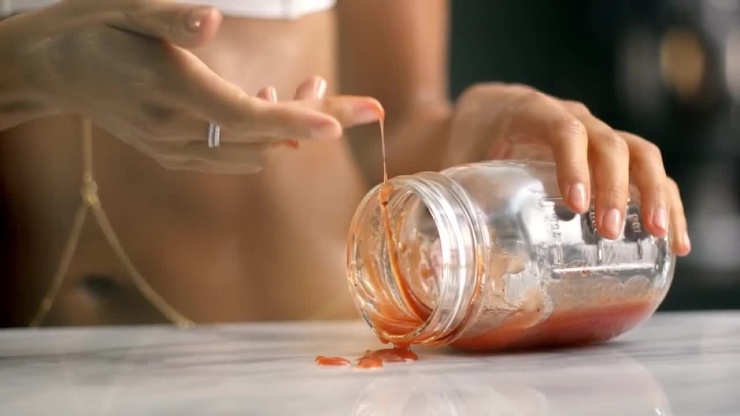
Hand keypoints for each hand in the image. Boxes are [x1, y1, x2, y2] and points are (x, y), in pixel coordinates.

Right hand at [9, 0, 379, 172]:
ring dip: (288, 122)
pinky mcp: (174, 152)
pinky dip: (260, 132)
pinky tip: (263, 99)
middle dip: (315, 119)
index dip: (297, 118)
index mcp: (172, 90)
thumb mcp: (123, 9)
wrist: (47, 73)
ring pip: (253, 146)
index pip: (247, 114)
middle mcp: (178, 129)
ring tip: (313, 83)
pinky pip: (232, 152)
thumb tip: (212, 19)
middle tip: (360, 102)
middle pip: (263, 134)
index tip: (340, 124)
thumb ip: (171, 18)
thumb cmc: (88, 31)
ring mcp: (176, 147)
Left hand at [444, 83, 689, 255]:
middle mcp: (572, 117)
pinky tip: (674, 240)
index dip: (574, 165)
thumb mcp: (456, 158)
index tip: (576, 205)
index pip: (562, 130)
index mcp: (530, 112)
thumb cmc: (467, 140)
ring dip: (654, 194)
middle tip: (607, 233)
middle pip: (609, 143)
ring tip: (658, 237)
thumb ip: (448, 197)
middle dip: (615, 189)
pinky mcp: (610, 155)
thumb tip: (432, 257)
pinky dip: (666, 201)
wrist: (482, 115)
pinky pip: (647, 171)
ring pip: (640, 153)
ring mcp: (596, 133)